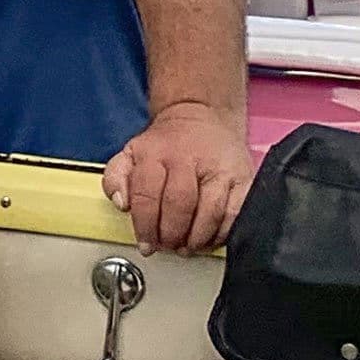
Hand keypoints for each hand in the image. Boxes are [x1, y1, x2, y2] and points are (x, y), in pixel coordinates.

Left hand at [102, 103, 253, 254]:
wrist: (199, 114)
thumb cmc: (165, 144)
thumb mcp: (130, 153)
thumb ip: (116, 178)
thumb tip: (121, 203)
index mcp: (155, 153)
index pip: (146, 195)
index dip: (145, 226)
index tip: (146, 243)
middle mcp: (188, 157)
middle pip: (179, 206)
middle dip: (171, 235)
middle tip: (168, 245)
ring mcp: (219, 168)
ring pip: (210, 213)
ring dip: (196, 239)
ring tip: (187, 245)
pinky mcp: (243, 178)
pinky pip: (235, 214)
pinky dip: (222, 233)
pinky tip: (209, 237)